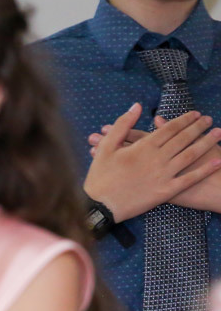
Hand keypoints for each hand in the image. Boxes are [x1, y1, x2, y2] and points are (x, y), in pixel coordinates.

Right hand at [83, 104, 220, 220]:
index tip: (195, 113)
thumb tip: (136, 106)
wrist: (102, 205)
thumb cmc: (101, 175)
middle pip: (183, 139)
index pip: (169, 128)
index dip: (184, 119)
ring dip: (206, 143)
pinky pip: (189, 179)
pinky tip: (217, 162)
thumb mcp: (107, 146)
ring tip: (217, 133)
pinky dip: (204, 170)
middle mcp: (158, 158)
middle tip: (209, 119)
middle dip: (198, 127)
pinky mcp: (167, 191)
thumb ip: (122, 124)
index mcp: (144, 146)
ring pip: (190, 155)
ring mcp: (164, 175)